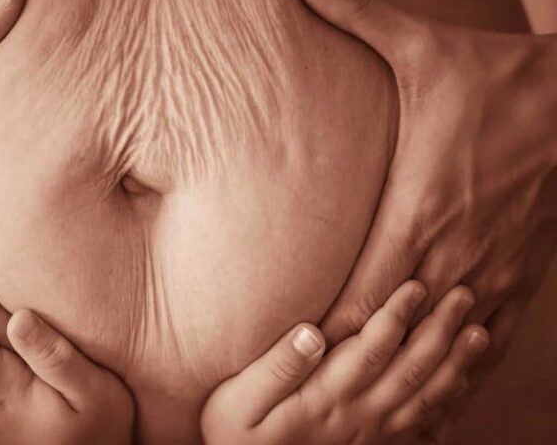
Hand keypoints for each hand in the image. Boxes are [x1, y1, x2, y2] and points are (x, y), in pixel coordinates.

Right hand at [201, 281, 488, 443]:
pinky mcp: (375, 444)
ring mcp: (371, 433)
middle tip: (464, 295)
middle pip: (410, 371)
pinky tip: (462, 382)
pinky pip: (424, 425)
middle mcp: (356, 414)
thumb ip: (276, 367)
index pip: (370, 351)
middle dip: (440, 331)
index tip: (416, 285)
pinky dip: (449, 402)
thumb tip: (311, 332)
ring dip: (455, 365)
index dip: (396, 317)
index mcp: (325, 397)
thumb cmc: (235, 433)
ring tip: (479, 334)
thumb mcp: (238, 400)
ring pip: (425, 398)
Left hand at [290, 0, 556, 382]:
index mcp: (418, 210)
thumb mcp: (418, 44)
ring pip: (440, 345)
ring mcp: (489, 270)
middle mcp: (452, 252)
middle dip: (358, 361)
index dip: (328, 334)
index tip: (297, 358)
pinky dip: (457, 364)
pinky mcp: (518, 275)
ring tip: (369, 407)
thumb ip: (350, 10)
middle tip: (317, 398)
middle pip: (394, 330)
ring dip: (405, 370)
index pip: (362, 294)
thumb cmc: (488, 78)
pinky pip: (485, 338)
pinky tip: (435, 388)